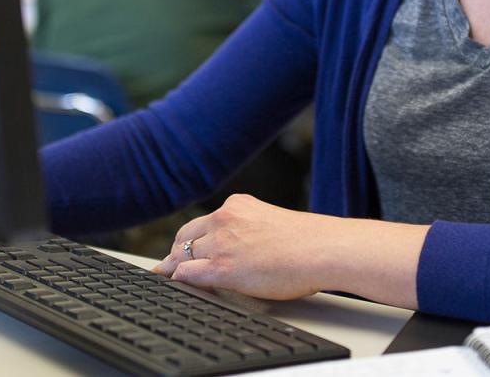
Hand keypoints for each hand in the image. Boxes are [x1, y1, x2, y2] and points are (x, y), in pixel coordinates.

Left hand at [154, 194, 427, 307]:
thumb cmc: (309, 242)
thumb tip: (245, 248)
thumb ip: (251, 229)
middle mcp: (225, 219)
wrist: (322, 248)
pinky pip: (187, 274)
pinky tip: (176, 284)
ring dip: (174, 267)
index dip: (190, 239)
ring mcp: (221, 243)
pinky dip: (178, 279)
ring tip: (167, 276)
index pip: (202, 223)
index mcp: (238, 205)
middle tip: (169, 265)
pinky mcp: (222, 268)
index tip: (182, 248)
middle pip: (186, 236)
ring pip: (182, 255)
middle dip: (177, 252)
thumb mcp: (271, 221)